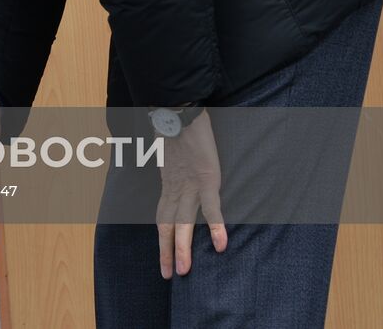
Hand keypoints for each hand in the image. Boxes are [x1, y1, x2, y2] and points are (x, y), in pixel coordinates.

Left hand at [157, 111, 227, 278]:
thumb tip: (175, 169)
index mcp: (169, 183)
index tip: (162, 257)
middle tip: (169, 275)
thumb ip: (174, 166)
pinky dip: (215, 227)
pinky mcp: (206, 178)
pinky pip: (211, 207)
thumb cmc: (174, 126)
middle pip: (168, 225)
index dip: (162, 238)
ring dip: (183, 248)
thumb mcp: (171, 151)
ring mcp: (190, 184)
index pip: (163, 217)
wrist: (176, 108)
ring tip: (184, 270)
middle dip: (167, 251)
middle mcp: (176, 187)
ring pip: (184, 222)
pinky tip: (220, 245)